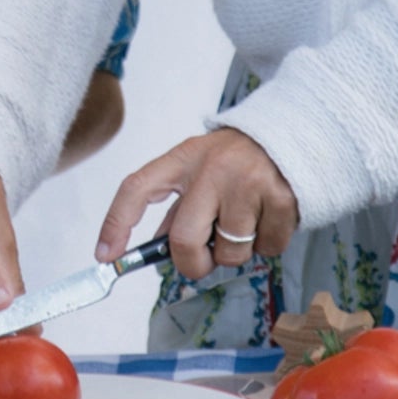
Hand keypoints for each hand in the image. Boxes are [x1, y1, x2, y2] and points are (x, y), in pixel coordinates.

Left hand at [98, 128, 298, 279]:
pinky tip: (270, 217)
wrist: (292, 134)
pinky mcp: (280, 197)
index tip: (105, 256)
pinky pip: (267, 248)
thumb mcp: (200, 170)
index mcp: (182, 159)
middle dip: (192, 264)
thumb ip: (179, 206)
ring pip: (229, 252)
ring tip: (246, 222)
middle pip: (183, 240)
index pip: (136, 188)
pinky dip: (269, 244)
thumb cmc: (236, 160)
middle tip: (204, 260)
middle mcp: (210, 169)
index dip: (116, 224)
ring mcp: (246, 183)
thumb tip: (157, 250)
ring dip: (236, 252)